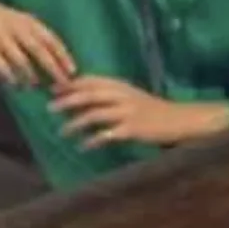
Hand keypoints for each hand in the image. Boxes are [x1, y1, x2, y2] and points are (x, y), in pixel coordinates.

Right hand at [0, 0, 75, 87]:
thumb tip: (53, 58)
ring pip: (21, 60)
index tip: (73, 71)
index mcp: (29, 22)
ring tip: (37, 86)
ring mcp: (2, 38)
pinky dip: (10, 77)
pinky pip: (1, 65)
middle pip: (40, 51)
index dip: (64, 56)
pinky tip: (14, 85)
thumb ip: (34, 35)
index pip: (52, 40)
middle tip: (63, 84)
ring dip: (31, 76)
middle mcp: (18, 29)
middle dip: (53, 68)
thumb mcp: (20, 20)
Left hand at [50, 76, 228, 147]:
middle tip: (49, 107)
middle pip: (89, 94)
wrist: (179, 119)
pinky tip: (84, 147)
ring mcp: (128, 112)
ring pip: (95, 114)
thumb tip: (81, 98)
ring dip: (76, 123)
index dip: (71, 84)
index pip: (91, 80)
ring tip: (62, 132)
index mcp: (121, 85)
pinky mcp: (133, 129)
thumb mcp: (130, 96)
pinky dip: (93, 140)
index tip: (53, 89)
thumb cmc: (152, 109)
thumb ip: (110, 95)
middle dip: (68, 100)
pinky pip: (108, 134)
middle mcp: (122, 95)